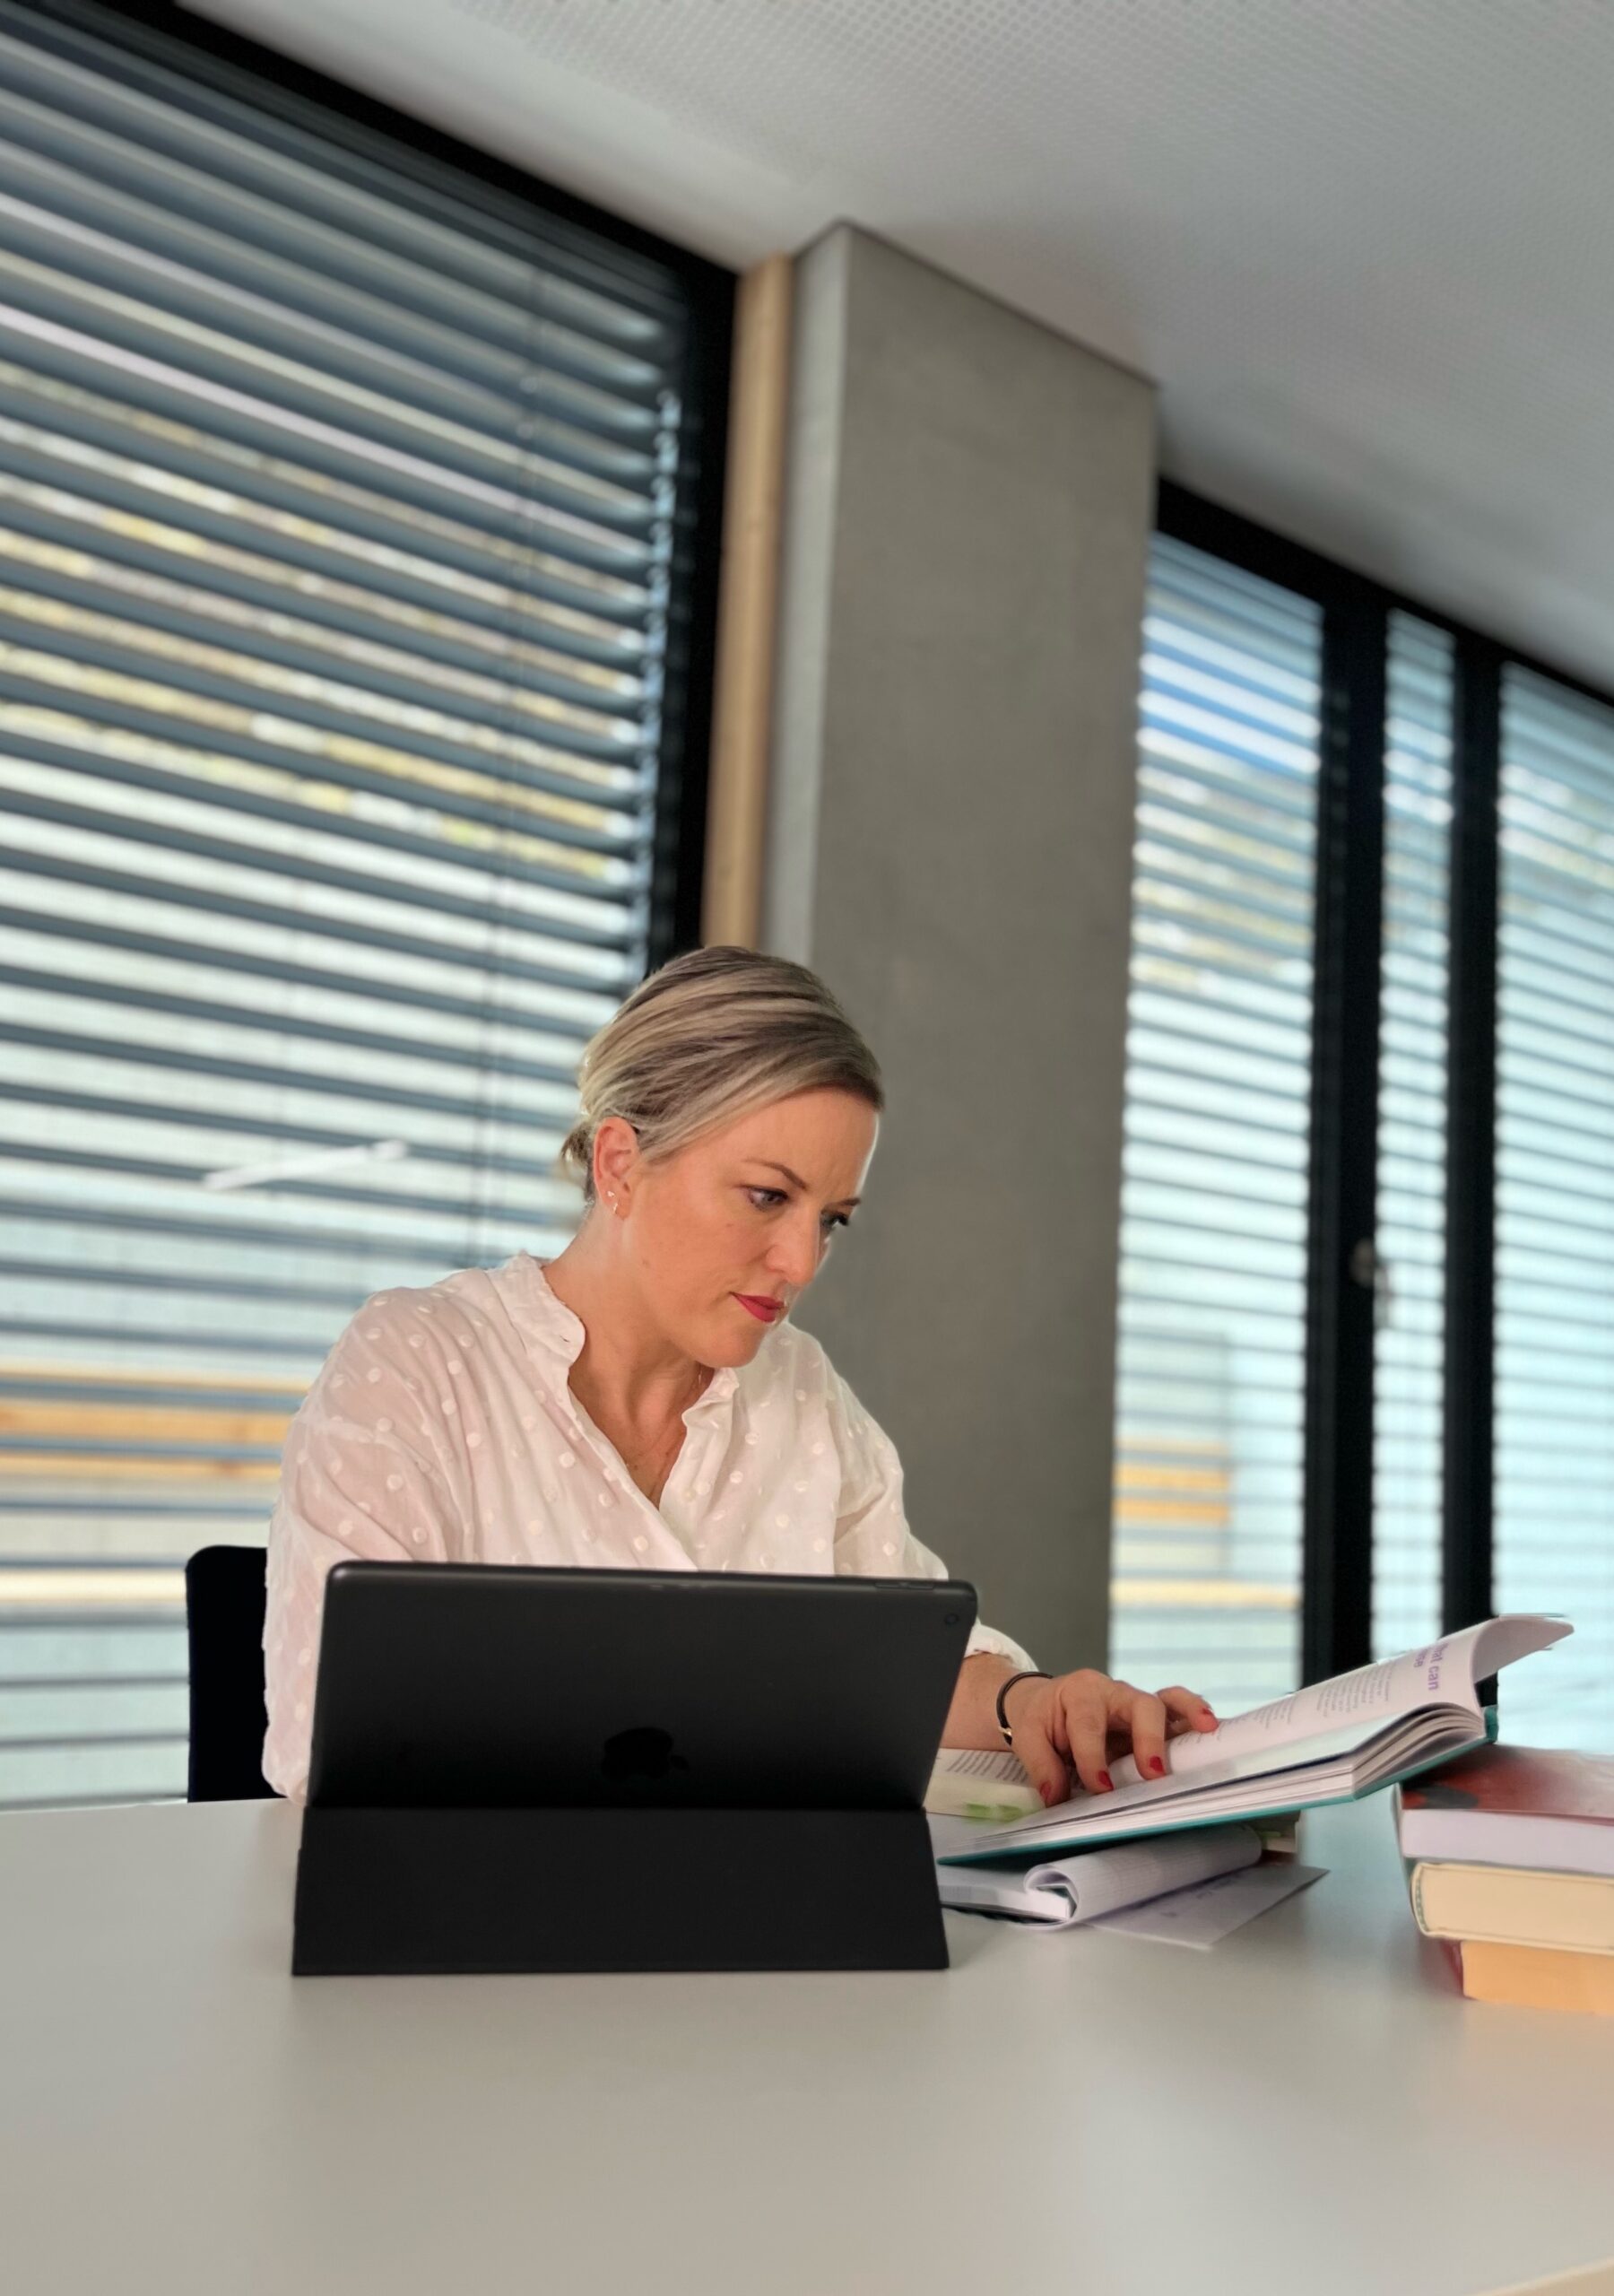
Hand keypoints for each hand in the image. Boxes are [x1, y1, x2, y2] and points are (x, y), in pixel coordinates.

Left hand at [1001, 1669, 1217, 1805]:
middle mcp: (1115, 1693)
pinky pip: (1179, 1712)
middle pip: (1140, 1705)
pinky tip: (1213, 1732)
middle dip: (1148, 1739)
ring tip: (1209, 1730)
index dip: (1093, 1757)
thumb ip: (1042, 1767)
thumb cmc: (1043, 1718)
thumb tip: (1058, 1799)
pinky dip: (1197, 1719)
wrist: (1047, 1702)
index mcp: (1080, 1694)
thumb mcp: (1029, 1736)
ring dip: (1190, 1715)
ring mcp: (1138, 1705)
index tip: (1100, 1788)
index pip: (1089, 1725)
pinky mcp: (1154, 1719)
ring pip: (1170, 1700)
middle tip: (1154, 1773)